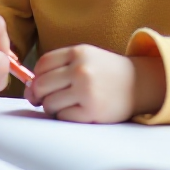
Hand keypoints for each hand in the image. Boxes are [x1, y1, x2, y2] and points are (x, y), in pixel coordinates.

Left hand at [23, 44, 165, 122]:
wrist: (139, 83)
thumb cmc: (105, 71)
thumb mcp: (85, 57)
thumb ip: (60, 65)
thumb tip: (30, 86)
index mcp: (77, 53)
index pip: (42, 65)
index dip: (34, 77)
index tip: (36, 85)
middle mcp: (81, 70)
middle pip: (42, 85)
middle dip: (37, 95)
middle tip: (40, 100)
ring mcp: (86, 90)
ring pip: (50, 103)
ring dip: (50, 107)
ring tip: (60, 106)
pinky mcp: (92, 111)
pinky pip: (63, 117)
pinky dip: (63, 116)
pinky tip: (73, 112)